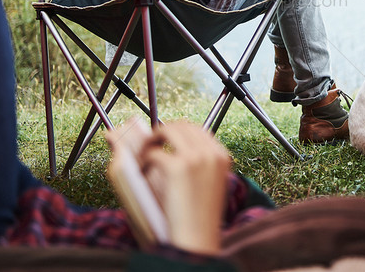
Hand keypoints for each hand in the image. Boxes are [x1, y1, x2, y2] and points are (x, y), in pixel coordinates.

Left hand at [137, 121, 231, 254]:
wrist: (198, 238)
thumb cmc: (200, 217)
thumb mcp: (209, 184)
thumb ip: (200, 163)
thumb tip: (177, 149)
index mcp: (221, 156)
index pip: (197, 129)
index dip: (178, 130)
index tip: (166, 137)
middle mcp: (210, 153)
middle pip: (182, 126)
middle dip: (163, 130)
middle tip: (151, 142)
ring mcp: (195, 158)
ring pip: (167, 131)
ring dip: (152, 140)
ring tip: (145, 152)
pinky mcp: (177, 167)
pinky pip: (154, 152)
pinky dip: (145, 158)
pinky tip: (143, 168)